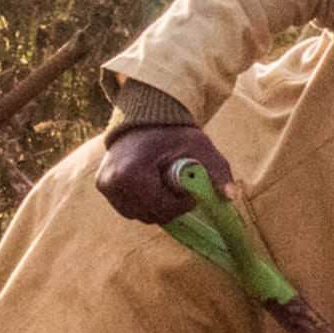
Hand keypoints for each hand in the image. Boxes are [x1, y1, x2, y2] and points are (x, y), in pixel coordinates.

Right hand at [97, 122, 230, 223]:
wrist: (144, 117)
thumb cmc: (174, 133)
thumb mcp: (200, 148)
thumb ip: (217, 171)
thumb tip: (231, 197)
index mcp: (132, 174)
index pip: (162, 209)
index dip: (182, 204)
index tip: (191, 190)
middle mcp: (112, 182)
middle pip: (150, 215)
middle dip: (170, 206)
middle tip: (180, 188)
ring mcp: (105, 185)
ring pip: (139, 215)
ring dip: (157, 206)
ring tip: (165, 184)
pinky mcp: (102, 186)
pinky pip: (128, 208)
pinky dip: (143, 203)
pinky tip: (152, 186)